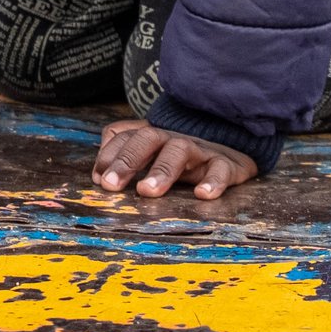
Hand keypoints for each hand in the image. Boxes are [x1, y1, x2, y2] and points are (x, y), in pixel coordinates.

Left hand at [93, 118, 257, 199]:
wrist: (232, 153)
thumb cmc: (181, 159)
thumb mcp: (152, 156)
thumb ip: (123, 157)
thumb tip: (98, 176)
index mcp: (153, 137)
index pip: (126, 136)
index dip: (109, 155)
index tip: (98, 178)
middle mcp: (173, 139)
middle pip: (148, 138)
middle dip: (127, 160)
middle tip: (110, 185)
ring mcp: (199, 150)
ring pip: (180, 150)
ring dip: (162, 170)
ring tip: (147, 190)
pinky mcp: (225, 164)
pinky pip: (221, 169)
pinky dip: (213, 181)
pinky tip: (202, 195)